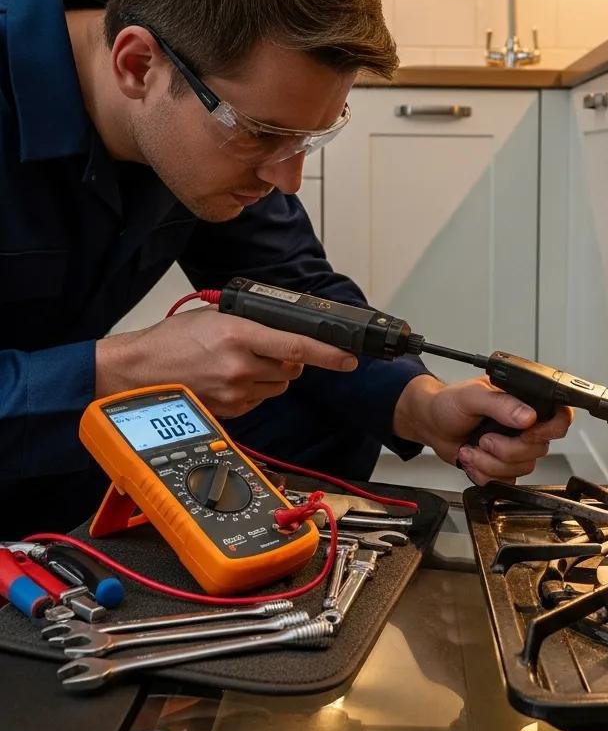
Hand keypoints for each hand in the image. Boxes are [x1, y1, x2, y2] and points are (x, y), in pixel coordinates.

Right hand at [96, 306, 357, 416]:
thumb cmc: (168, 343)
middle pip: (292, 370)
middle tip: (267, 351)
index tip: (349, 358)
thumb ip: (249, 323)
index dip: (328, 355)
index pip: (297, 348)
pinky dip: (254, 391)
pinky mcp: (230, 412)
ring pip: (278, 387)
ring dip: (272, 377)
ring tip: (241, 365)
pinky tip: (230, 380)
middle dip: (290, 362)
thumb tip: (282, 329)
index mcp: (238, 336)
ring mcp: (235, 393)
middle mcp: (240, 367)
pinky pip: (259, 401)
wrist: (135, 374)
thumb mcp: (212, 318)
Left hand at [394, 375, 572, 484]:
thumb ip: (501, 404)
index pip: (559, 417)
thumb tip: (528, 416)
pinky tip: (473, 460)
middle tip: (484, 438)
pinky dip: (484, 474)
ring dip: (490, 463)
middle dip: (505, 450)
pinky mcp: (503, 467)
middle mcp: (525, 426)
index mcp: (524, 402)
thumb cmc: (449, 403)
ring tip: (472, 448)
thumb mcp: (473, 396)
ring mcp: (515, 447)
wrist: (431, 424)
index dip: (550, 429)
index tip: (528, 433)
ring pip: (522, 468)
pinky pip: (506, 481)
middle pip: (538, 449)